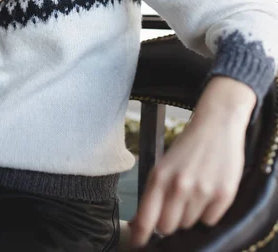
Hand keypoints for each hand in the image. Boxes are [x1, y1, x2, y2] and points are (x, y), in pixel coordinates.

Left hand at [129, 77, 255, 248]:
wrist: (217, 123)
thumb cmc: (189, 144)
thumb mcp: (165, 164)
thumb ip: (155, 192)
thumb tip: (141, 223)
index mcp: (160, 176)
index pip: (146, 217)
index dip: (141, 235)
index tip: (138, 244)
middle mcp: (179, 186)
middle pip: (167, 227)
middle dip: (169, 221)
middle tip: (175, 205)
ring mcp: (202, 191)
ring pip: (189, 224)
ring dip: (190, 213)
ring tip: (195, 189)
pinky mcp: (223, 194)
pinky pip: (210, 220)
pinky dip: (209, 210)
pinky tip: (209, 189)